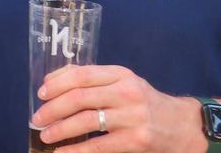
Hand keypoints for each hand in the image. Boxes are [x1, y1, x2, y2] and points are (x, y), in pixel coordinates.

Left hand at [30, 64, 203, 151]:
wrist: (183, 126)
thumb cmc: (144, 102)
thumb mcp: (123, 83)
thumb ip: (93, 80)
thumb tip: (53, 81)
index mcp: (121, 74)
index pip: (81, 74)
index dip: (56, 84)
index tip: (41, 94)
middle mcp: (127, 92)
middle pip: (80, 97)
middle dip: (53, 109)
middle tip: (37, 118)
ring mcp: (133, 117)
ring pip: (86, 121)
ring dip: (60, 129)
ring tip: (45, 135)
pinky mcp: (136, 140)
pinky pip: (98, 146)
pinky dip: (76, 149)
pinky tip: (62, 152)